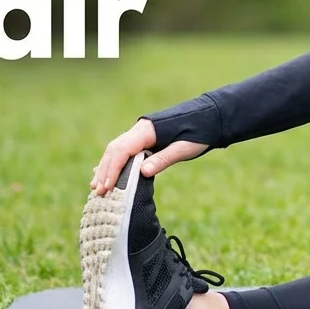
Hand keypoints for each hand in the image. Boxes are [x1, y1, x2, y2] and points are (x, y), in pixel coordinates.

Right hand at [89, 118, 207, 194]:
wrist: (211, 116)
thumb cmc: (200, 132)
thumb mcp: (185, 148)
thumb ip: (163, 159)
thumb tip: (142, 172)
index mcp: (148, 130)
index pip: (122, 150)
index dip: (112, 169)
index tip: (106, 187)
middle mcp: (140, 129)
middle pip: (115, 150)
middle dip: (105, 171)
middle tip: (98, 192)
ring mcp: (141, 133)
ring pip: (117, 150)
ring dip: (107, 168)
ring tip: (97, 187)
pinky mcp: (146, 137)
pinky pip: (125, 150)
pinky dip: (116, 163)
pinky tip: (108, 175)